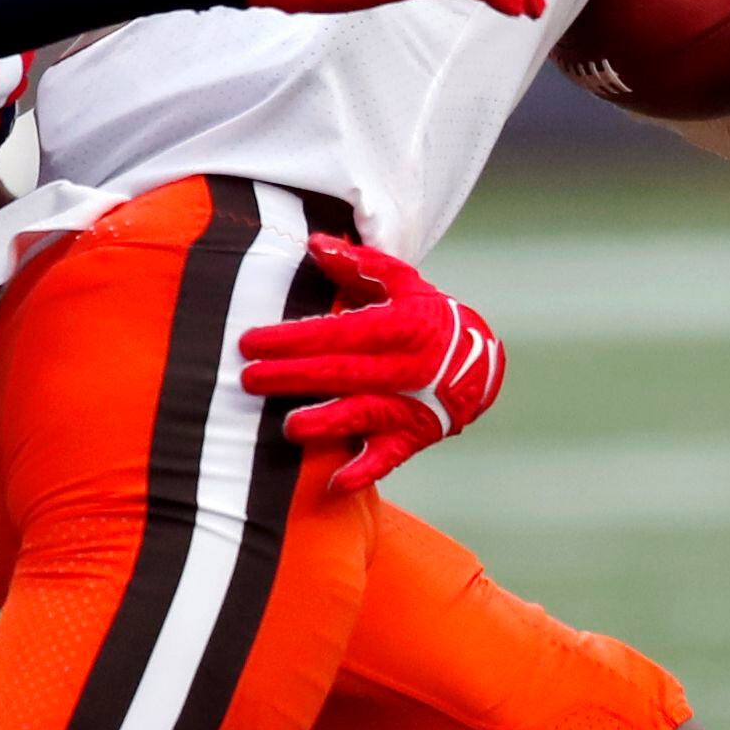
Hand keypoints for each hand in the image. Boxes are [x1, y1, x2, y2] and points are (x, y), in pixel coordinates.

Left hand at [237, 234, 502, 493]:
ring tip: (290, 428)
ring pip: (364, 415)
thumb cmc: (429, 317)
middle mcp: (405, 368)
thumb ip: (358, 265)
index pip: (335, 333)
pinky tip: (335, 485)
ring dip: (327, 423)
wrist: (481, 362)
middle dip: (291, 378)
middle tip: (248, 380)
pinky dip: (364, 471)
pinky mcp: (414, 436)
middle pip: (340, 374)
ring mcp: (411, 405)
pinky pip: (389, 457)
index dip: (291, 339)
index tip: (250, 342)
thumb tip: (313, 243)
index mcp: (398, 327)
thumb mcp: (402, 283)